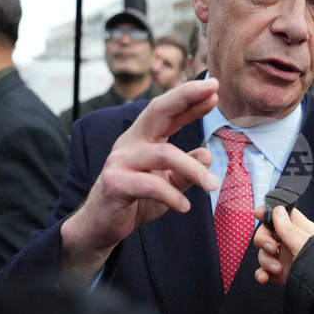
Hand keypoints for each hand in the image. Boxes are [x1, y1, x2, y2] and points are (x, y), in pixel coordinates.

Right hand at [58, 78, 221, 286]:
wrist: (100, 227)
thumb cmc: (134, 201)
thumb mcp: (166, 184)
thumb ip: (185, 171)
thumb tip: (207, 155)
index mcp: (142, 139)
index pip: (167, 111)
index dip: (189, 98)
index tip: (213, 87)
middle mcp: (129, 143)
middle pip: (157, 111)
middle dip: (185, 98)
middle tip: (212, 92)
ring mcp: (120, 161)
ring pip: (163, 153)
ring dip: (192, 169)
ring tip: (212, 185)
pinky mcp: (115, 183)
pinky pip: (150, 185)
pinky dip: (171, 196)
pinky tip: (184, 206)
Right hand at [253, 206, 313, 286]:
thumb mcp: (305, 244)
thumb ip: (290, 229)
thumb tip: (277, 210)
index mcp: (300, 230)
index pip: (283, 215)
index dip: (269, 212)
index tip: (258, 214)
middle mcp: (291, 243)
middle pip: (268, 233)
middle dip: (263, 239)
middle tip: (271, 248)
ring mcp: (285, 259)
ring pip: (265, 253)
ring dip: (266, 260)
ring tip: (277, 269)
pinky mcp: (281, 274)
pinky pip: (264, 271)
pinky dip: (261, 274)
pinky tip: (264, 278)